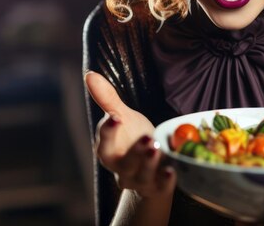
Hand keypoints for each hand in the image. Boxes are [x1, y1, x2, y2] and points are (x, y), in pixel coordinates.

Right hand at [85, 71, 175, 197]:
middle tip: (147, 138)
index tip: (115, 118)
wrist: (149, 165)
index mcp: (108, 151)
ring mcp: (139, 180)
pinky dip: (166, 181)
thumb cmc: (131, 137)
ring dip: (150, 164)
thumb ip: (108, 99)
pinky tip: (172, 170)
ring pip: (142, 176)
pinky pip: (160, 187)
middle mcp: (121, 169)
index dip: (107, 132)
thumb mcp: (122, 116)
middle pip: (124, 164)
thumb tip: (90, 75)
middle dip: (135, 153)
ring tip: (158, 149)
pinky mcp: (157, 187)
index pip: (103, 144)